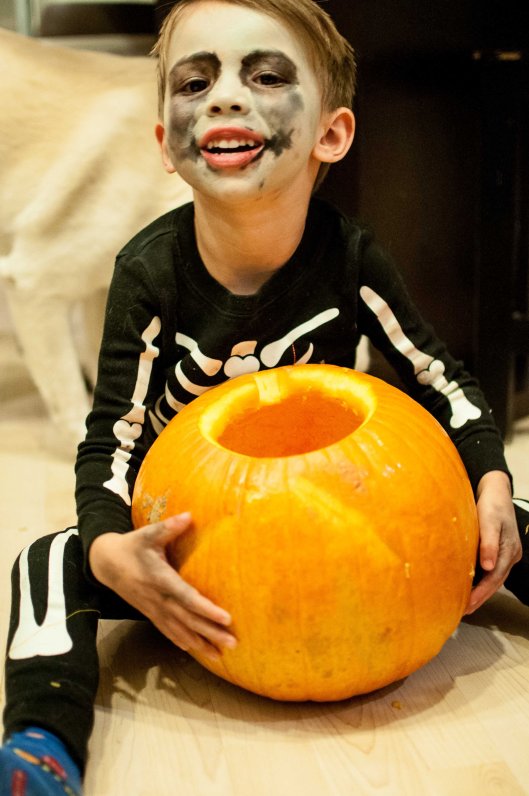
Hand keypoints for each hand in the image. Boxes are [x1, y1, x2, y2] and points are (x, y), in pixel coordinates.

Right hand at [89, 512, 236, 660]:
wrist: (106, 564)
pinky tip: (196, 651)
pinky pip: (168, 632)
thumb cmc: (132, 546)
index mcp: (160, 579)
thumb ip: (168, 527)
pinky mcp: (150, 613)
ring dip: (201, 643)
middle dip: (211, 632)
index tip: (226, 618)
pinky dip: (183, 642)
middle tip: (233, 643)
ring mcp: (153, 609)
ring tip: (220, 655)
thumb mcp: (148, 534)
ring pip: (180, 630)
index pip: (187, 597)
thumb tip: (189, 515)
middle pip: (188, 620)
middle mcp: (158, 599)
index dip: (206, 609)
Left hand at [465, 471, 521, 613]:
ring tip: (465, 604)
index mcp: (509, 550)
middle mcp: (510, 555)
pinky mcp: (497, 550)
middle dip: (480, 597)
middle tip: (463, 611)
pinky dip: (480, 580)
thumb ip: (488, 542)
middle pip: (495, 582)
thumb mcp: (490, 520)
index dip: (481, 593)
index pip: (494, 578)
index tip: (467, 604)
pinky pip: (490, 570)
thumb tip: (488, 567)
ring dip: (480, 591)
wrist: (495, 490)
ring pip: (493, 578)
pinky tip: (469, 586)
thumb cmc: (491, 504)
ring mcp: (505, 553)